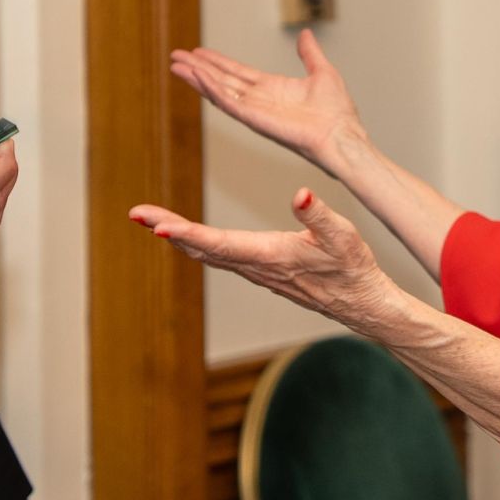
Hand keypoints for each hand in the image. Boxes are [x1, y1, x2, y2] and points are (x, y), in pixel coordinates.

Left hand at [130, 188, 395, 329]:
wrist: (364, 305)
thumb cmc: (354, 270)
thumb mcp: (343, 235)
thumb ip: (318, 215)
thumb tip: (299, 193)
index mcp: (270, 256)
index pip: (219, 244)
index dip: (186, 235)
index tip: (156, 227)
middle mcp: (257, 267)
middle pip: (202, 249)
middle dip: (167, 230)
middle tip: (135, 214)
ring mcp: (258, 272)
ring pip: (208, 255)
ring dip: (178, 237)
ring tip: (150, 221)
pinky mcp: (263, 272)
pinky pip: (220, 258)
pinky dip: (198, 245)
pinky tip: (188, 238)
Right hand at [170, 31, 363, 173]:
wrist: (343, 135)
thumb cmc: (337, 113)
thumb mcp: (322, 72)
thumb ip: (309, 54)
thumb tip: (305, 34)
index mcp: (272, 89)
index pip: (237, 72)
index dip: (217, 62)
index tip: (198, 52)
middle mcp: (259, 100)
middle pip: (221, 81)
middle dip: (199, 68)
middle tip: (176, 56)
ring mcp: (255, 111)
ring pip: (219, 91)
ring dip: (197, 78)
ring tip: (177, 65)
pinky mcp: (256, 120)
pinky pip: (229, 104)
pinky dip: (212, 90)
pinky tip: (198, 77)